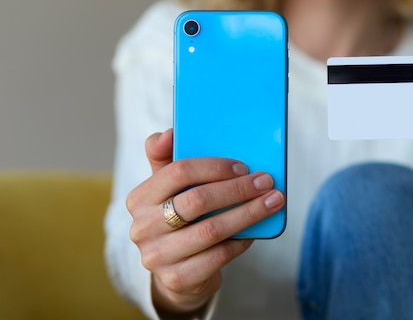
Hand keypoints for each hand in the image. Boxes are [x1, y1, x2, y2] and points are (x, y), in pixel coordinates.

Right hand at [126, 129, 285, 313]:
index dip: (214, 167)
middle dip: (238, 189)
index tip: (243, 166)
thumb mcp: (168, 190)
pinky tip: (255, 230)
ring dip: (248, 213)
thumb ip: (166, 158)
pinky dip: (241, 240)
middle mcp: (142, 227)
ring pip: (212, 230)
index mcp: (140, 198)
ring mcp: (157, 256)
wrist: (176, 273)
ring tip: (273, 202)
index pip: (177, 172)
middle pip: (198, 200)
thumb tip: (169, 132)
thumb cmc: (178, 220)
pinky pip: (219, 255)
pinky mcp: (177, 279)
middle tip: (266, 182)